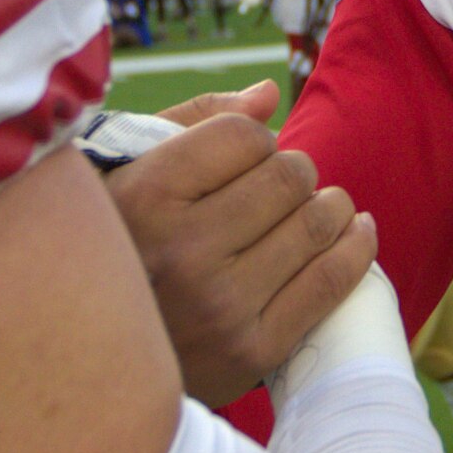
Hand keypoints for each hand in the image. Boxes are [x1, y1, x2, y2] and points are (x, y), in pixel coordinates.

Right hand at [102, 84, 375, 405]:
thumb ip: (194, 124)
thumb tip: (268, 94)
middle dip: (293, 173)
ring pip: (317, 223)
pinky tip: (355, 230)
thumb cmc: (117, 247)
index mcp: (143, 196)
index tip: (246, 158)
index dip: (255, 139)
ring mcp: (220, 305)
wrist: (96, 358)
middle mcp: (181, 250)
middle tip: (280, 187)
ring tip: (317, 207)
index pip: (244, 135)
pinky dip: (356, 247)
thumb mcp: (127, 173)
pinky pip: (332, 282)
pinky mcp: (251, 351)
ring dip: (329, 206)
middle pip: (288, 176)